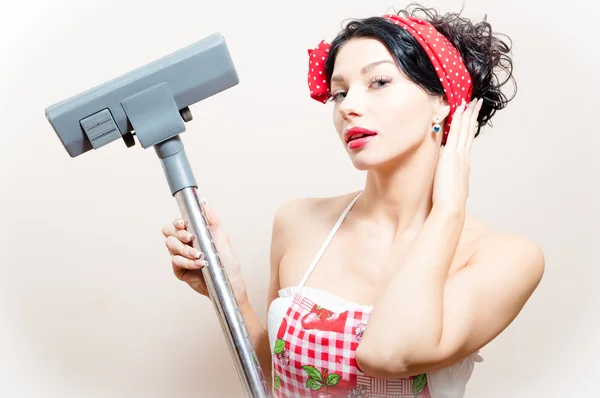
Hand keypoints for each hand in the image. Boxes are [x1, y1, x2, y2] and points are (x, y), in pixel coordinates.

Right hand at [162, 199, 246, 302]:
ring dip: (185, 249)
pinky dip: (188, 262)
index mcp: (194, 234)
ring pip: (170, 246)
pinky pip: (176, 262)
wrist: (229, 283)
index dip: (177, 222)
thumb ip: (211, 219)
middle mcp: (185, 244)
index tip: (183, 223)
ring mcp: (181, 256)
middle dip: (179, 234)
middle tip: (191, 238)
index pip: (176, 224)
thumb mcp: (221, 237)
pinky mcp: (180, 270)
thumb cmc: (227, 262)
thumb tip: (203, 202)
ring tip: (200, 255)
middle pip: (168, 232)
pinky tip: (200, 264)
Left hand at [432, 98, 482, 212]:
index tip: (472, 117)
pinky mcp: (451, 154)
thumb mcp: (449, 184)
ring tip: (472, 100)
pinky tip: (460, 108)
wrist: (450, 207)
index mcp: (464, 164)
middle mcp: (464, 157)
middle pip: (469, 131)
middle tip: (477, 102)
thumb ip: (449, 175)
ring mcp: (459, 154)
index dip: (470, 127)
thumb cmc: (447, 201)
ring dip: (468, 113)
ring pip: (465, 129)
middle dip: (473, 116)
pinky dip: (459, 119)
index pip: (467, 141)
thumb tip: (445, 172)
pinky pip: (456, 132)